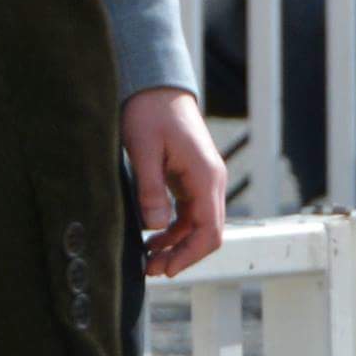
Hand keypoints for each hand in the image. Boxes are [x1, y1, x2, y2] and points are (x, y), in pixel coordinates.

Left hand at [122, 87, 227, 277]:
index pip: (209, 231)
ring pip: (199, 226)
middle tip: (153, 271)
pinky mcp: (193, 179)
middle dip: (183, 256)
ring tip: (150, 260)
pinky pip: (189, 214)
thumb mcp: (143, 148)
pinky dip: (174, 230)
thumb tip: (154, 227)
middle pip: (208, 233)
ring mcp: (204, 182)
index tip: (167, 270)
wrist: (156, 84)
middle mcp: (212, 183)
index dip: (190, 255)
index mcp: (206, 178)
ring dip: (178, 246)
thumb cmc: (149, 111)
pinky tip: (154, 238)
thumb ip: (150, 188)